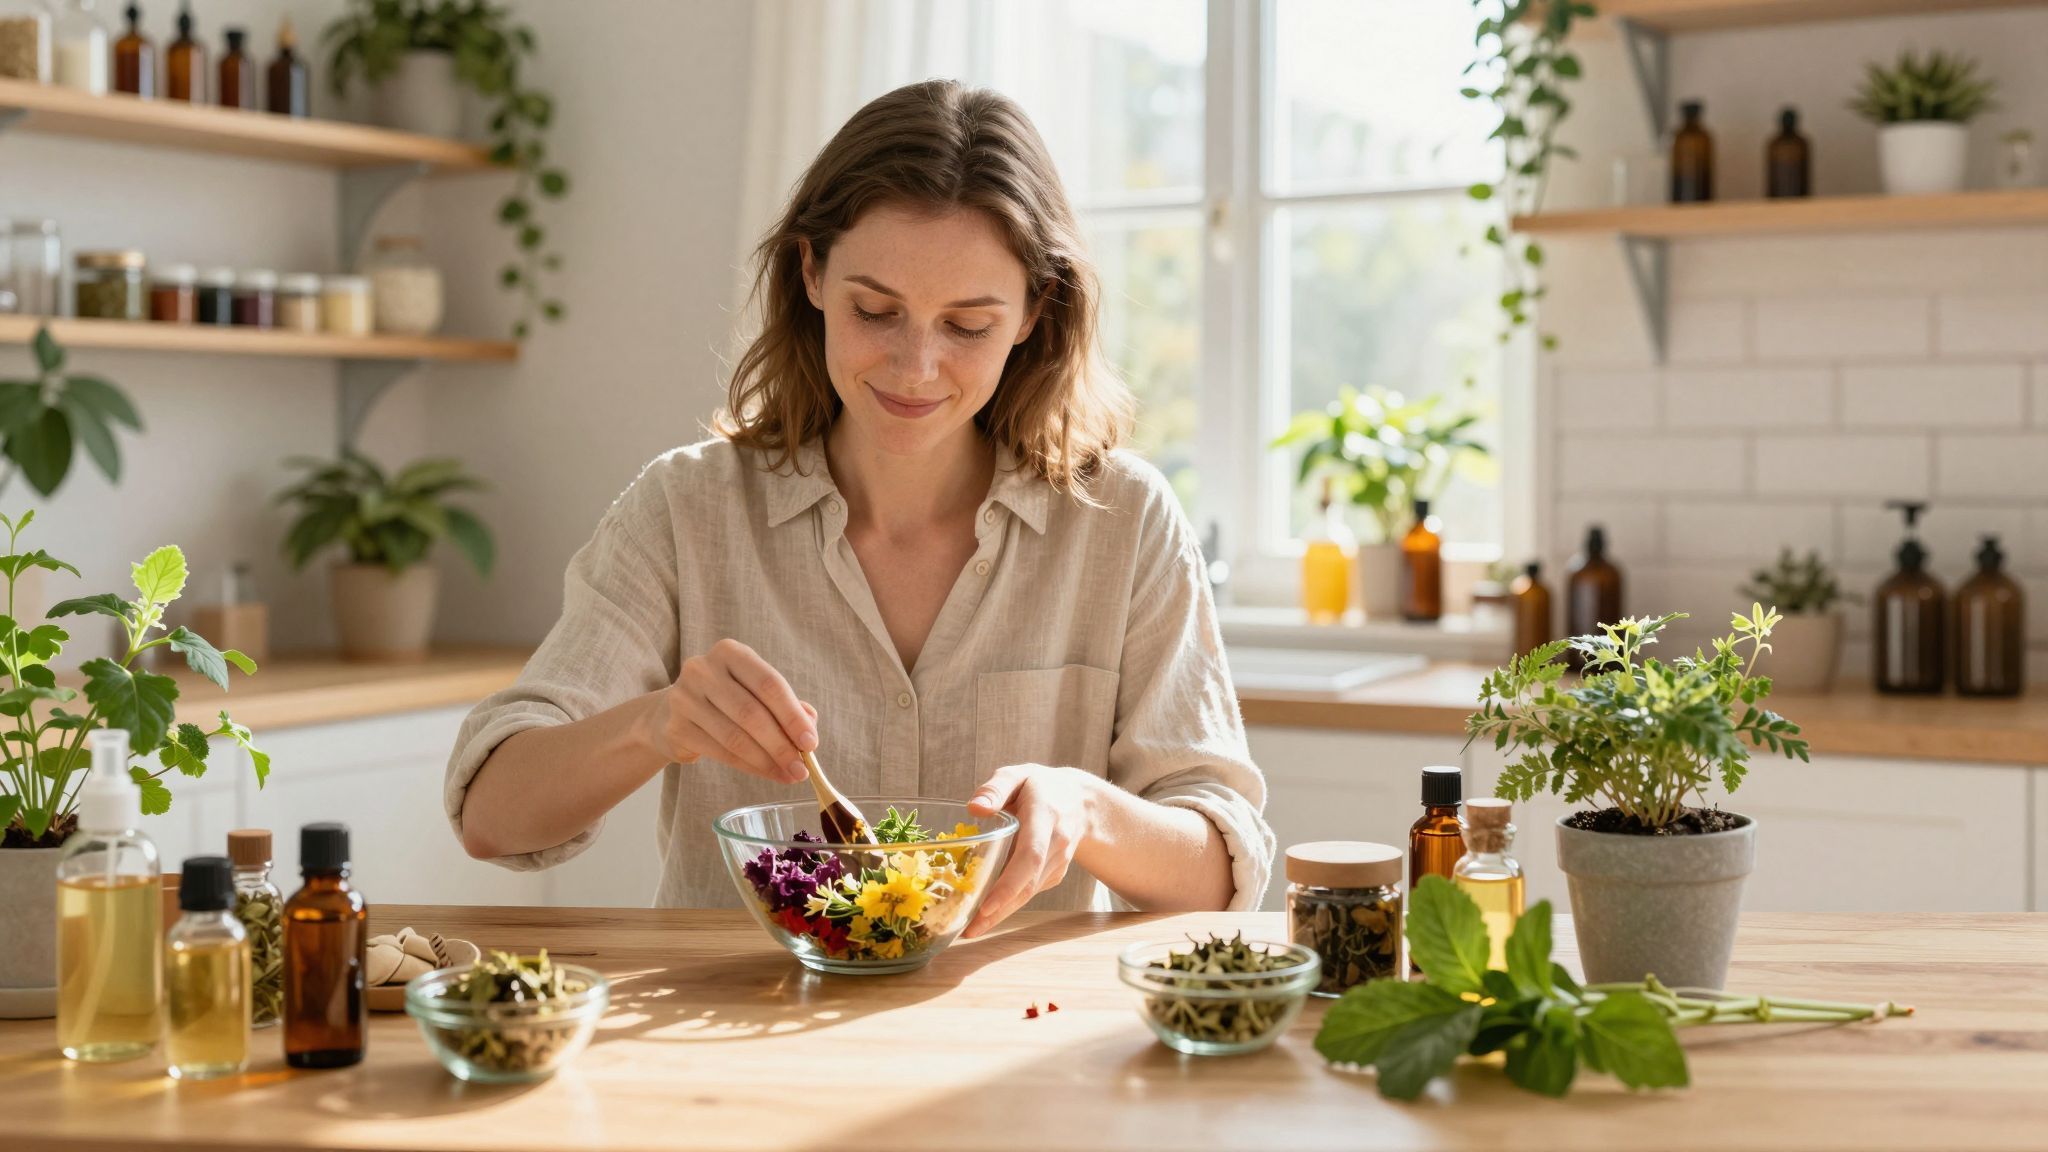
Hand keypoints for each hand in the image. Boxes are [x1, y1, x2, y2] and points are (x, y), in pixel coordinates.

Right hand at [646, 639, 816, 783]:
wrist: (671, 712)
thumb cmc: (725, 699)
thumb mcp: (754, 691)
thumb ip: (785, 705)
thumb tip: (809, 728)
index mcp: (729, 652)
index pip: (769, 684)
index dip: (793, 716)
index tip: (810, 743)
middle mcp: (703, 670)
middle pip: (752, 713)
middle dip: (781, 745)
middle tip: (802, 768)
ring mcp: (684, 698)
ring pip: (735, 737)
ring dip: (767, 761)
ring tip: (789, 775)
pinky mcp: (675, 727)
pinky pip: (720, 752)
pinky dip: (749, 767)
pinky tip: (767, 774)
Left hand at [962, 764, 1098, 937]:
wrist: (1081, 802)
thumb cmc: (1041, 786)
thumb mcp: (1018, 774)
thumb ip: (996, 788)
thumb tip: (974, 808)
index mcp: (1045, 817)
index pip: (1031, 856)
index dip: (1010, 883)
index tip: (987, 904)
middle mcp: (1057, 844)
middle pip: (1028, 884)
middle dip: (999, 910)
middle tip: (968, 931)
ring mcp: (1059, 863)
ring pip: (1028, 894)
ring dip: (1000, 914)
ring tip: (969, 930)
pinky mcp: (1055, 875)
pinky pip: (1029, 892)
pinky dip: (1008, 906)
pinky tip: (985, 915)